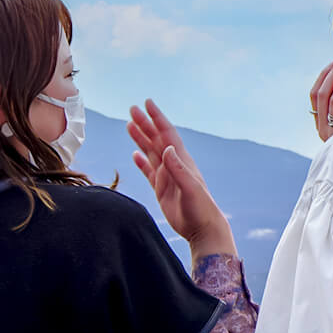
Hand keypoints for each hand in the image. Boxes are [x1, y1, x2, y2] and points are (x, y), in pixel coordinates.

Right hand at [128, 100, 232, 256]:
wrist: (203, 228)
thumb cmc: (200, 209)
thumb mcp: (190, 188)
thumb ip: (178, 169)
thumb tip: (167, 148)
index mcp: (182, 161)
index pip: (167, 134)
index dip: (157, 118)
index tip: (147, 104)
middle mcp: (174, 165)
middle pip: (156, 139)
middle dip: (145, 124)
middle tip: (132, 109)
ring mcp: (168, 177)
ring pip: (151, 152)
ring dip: (141, 138)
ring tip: (129, 125)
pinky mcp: (162, 189)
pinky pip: (149, 171)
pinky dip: (142, 162)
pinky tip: (135, 155)